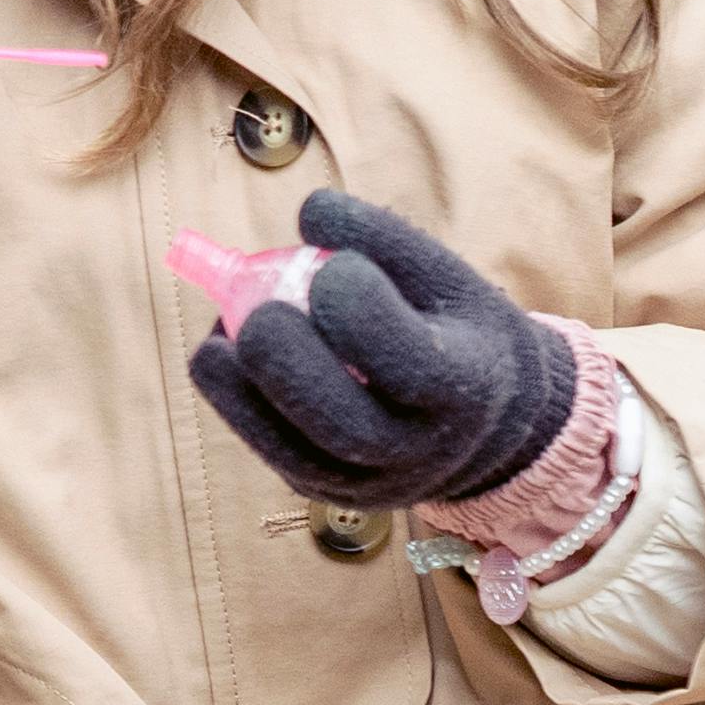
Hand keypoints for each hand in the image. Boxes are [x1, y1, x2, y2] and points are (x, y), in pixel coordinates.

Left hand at [186, 191, 582, 509]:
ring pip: (292, 453)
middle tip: (258, 314)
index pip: (412, 364)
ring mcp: (370, 486)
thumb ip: (386, 240)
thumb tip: (312, 210)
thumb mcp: (448, 278)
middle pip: (346, 427)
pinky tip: (225, 356)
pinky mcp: (325, 494)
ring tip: (222, 332)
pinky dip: (237, 404)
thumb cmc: (456, 329)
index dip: (362, 314)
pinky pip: (271, 453)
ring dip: (240, 389)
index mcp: (465, 389)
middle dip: (289, 366)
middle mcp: (421, 452)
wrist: (482, 426)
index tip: (332, 268)